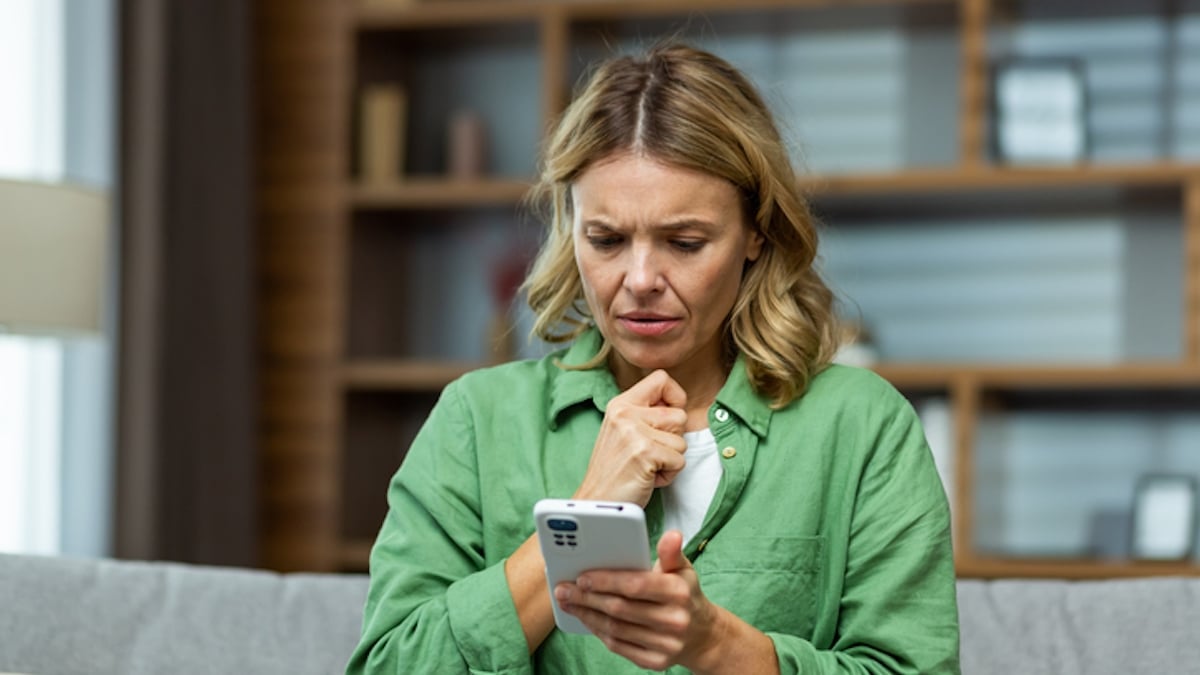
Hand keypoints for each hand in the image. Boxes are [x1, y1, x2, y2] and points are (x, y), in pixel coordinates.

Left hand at [554, 531, 725, 672]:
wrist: (703, 636)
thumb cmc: (685, 595)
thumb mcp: (683, 570)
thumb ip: (671, 553)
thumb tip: (671, 535)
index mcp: (679, 592)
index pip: (635, 585)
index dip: (606, 581)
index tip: (581, 577)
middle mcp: (674, 620)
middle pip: (620, 608)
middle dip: (587, 598)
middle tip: (564, 589)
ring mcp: (666, 644)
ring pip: (616, 629)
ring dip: (587, 615)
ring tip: (569, 603)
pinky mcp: (656, 662)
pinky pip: (619, 646)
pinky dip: (599, 632)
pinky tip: (586, 619)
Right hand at [573, 369, 687, 506]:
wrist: (596, 502)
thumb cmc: (614, 470)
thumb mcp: (622, 430)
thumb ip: (646, 413)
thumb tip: (677, 403)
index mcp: (620, 404)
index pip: (661, 378)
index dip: (675, 397)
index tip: (667, 417)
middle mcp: (626, 413)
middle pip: (680, 414)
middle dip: (672, 439)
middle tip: (650, 453)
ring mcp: (634, 432)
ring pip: (682, 441)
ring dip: (670, 459)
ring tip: (647, 466)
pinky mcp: (645, 453)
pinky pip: (679, 461)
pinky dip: (669, 475)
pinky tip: (647, 477)